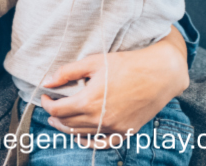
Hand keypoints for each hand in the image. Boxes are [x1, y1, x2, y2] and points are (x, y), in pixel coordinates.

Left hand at [40, 26, 188, 136]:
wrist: (160, 74)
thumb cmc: (127, 64)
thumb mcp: (93, 62)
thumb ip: (67, 72)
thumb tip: (46, 82)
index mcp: (89, 101)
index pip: (57, 110)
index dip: (46, 104)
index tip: (45, 96)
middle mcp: (100, 118)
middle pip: (67, 124)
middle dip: (54, 116)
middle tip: (50, 107)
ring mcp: (114, 127)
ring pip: (82, 134)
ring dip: (67, 128)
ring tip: (60, 121)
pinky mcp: (126, 131)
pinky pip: (103, 143)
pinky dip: (89, 142)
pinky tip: (81, 136)